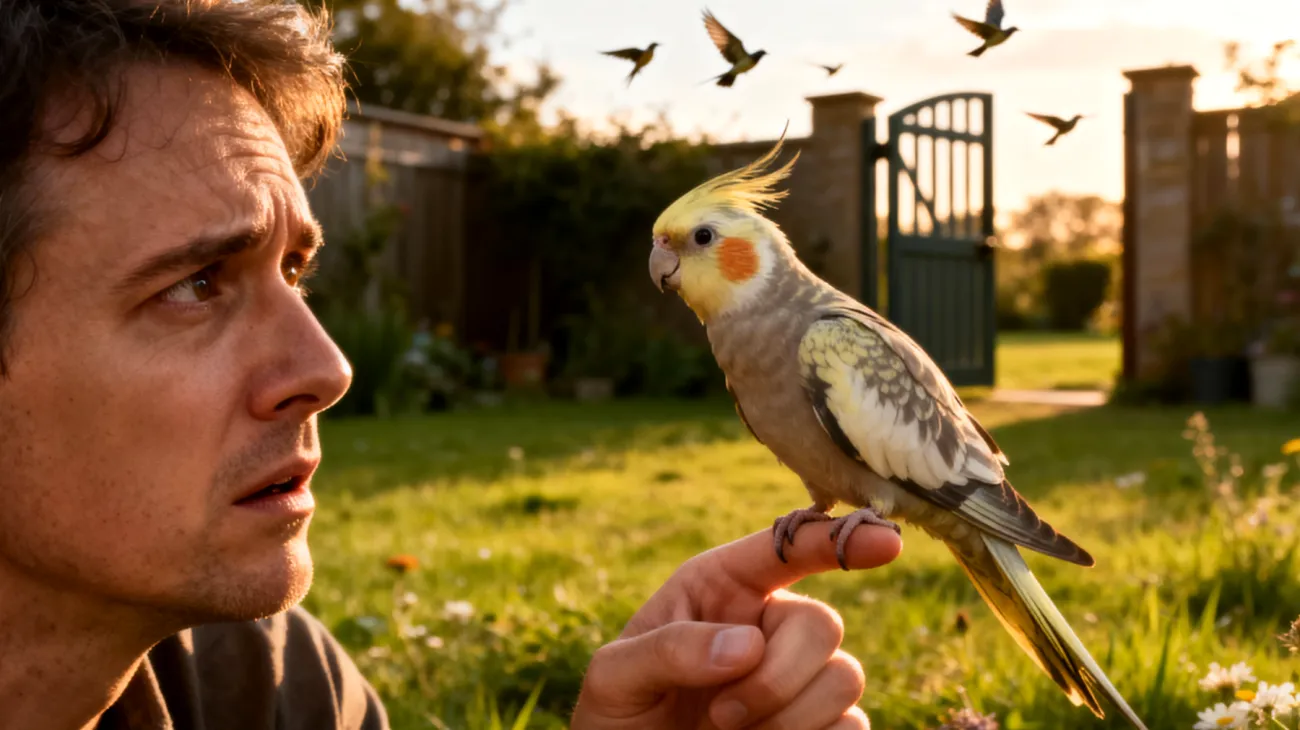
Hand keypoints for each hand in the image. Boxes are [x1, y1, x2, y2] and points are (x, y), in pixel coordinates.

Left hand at [571, 521, 902, 729]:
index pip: (787, 546)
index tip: (885, 545)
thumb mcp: (615, 675)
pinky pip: (854, 726)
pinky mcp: (820, 726)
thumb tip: (746, 646)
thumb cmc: (619, 716)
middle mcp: (770, 624)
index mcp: (722, 588)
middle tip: (720, 716)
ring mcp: (800, 677)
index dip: (838, 539)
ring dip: (789, 716)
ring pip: (845, 677)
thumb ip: (668, 649)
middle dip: (777, 677)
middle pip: (822, 624)